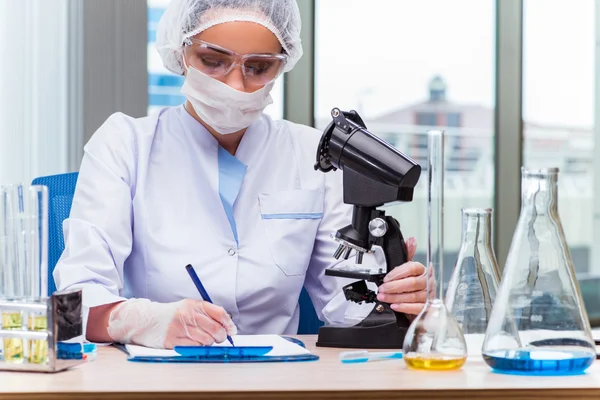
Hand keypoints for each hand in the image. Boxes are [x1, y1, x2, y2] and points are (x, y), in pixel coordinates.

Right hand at [107, 298, 236, 348]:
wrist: (146, 320)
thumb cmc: (172, 315)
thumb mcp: (189, 307)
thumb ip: (207, 313)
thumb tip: (228, 326)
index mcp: (194, 304)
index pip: (219, 313)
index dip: (228, 323)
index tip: (232, 330)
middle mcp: (187, 315)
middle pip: (215, 329)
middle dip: (221, 336)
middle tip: (219, 338)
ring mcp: (179, 328)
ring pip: (206, 340)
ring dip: (209, 343)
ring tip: (203, 340)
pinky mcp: (172, 340)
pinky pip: (194, 348)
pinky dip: (198, 348)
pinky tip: (194, 344)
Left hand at [376, 237, 434, 315]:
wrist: (418, 303)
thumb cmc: (413, 285)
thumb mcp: (408, 269)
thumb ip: (408, 255)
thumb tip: (411, 240)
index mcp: (423, 270)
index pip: (413, 268)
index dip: (398, 273)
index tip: (386, 278)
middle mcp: (428, 282)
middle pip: (412, 283)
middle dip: (393, 286)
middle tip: (382, 289)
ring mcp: (429, 296)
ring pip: (413, 296)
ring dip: (395, 297)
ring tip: (384, 297)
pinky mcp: (428, 308)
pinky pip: (417, 308)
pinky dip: (405, 307)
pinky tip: (395, 306)